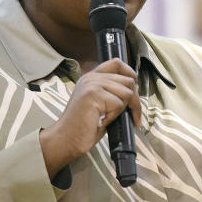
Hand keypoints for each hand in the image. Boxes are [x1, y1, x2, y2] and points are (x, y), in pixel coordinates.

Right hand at [39, 59, 141, 177]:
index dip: (130, 74)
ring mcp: (92, 84)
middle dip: (135, 101)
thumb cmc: (83, 126)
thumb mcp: (99, 103)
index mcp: (91, 77)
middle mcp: (91, 77)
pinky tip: (102, 120)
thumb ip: (111, 92)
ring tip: (108, 118)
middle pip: (128, 80)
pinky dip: (114, 116)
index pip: (117, 63)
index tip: (135, 90)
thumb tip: (133, 91)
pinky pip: (118, 104)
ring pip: (126, 92)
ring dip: (122, 109)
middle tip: (133, 116)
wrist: (66, 138)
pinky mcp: (93, 94)